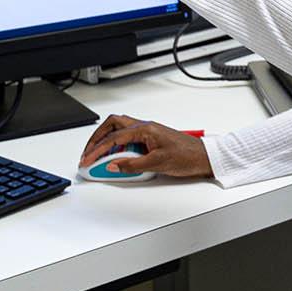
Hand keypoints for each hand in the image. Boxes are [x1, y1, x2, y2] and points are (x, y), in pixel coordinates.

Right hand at [78, 114, 212, 178]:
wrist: (204, 157)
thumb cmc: (187, 156)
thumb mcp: (157, 163)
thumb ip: (132, 164)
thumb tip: (113, 164)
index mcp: (145, 128)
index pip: (113, 137)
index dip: (97, 150)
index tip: (87, 160)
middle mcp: (144, 127)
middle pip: (112, 125)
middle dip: (96, 138)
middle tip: (87, 153)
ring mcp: (147, 132)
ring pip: (119, 130)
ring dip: (106, 141)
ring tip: (97, 156)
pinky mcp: (150, 139)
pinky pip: (127, 138)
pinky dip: (117, 146)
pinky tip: (115, 157)